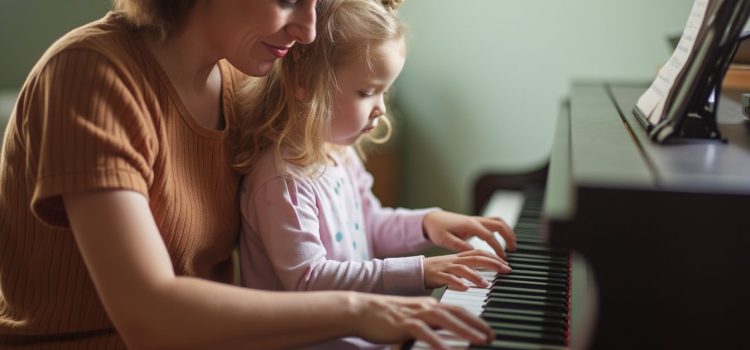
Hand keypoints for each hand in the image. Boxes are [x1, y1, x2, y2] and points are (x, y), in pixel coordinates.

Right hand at [352, 293, 492, 349]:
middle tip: (491, 336)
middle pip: (457, 312)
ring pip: (444, 319)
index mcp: (429, 305)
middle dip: (477, 324)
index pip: (458, 310)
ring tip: (478, 340)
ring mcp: (415, 314)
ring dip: (464, 330)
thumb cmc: (387, 316)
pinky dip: (435, 340)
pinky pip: (423, 332)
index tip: (488, 331)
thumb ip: (430, 324)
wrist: (362, 309)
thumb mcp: (413, 317)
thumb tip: (446, 336)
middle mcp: (426, 306)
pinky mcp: (403, 323)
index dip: (475, 320)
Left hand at [423, 211, 516, 258]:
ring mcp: (476, 219)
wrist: (431, 219)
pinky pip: (493, 223)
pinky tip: (503, 240)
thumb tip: (474, 253)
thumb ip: (460, 246)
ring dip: (508, 231)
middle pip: (499, 224)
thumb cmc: (437, 229)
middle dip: (509, 237)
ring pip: (498, 221)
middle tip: (514, 250)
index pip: (489, 236)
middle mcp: (475, 220)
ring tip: (513, 245)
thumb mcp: (445, 240)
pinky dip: (501, 230)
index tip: (502, 259)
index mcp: (469, 225)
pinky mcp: (475, 222)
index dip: (498, 248)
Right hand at [424, 249, 510, 289]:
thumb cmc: (436, 271)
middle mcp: (454, 261)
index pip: (480, 253)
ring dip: (475, 276)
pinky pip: (447, 279)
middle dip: (492, 263)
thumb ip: (468, 269)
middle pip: (475, 258)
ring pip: (462, 269)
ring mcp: (445, 268)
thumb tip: (486, 277)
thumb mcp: (454, 267)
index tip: (507, 264)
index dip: (494, 257)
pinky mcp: (436, 276)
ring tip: (485, 284)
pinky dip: (457, 283)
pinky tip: (464, 288)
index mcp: (459, 257)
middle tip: (506, 270)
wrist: (414, 270)